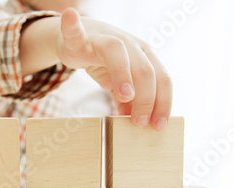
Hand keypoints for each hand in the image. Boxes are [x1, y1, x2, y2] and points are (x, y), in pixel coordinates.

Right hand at [56, 8, 172, 130]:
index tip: (158, 126)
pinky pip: (75, 31)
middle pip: (145, 69)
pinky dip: (72, 25)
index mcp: (143, 57)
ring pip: (118, 51)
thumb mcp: (117, 84)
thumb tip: (135, 123)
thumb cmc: (102, 61)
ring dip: (123, 73)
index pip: (162, 79)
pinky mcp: (80, 37)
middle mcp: (129, 45)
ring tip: (124, 94)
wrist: (80, 39)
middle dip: (146, 98)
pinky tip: (70, 16)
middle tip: (139, 122)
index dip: (162, 103)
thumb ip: (127, 102)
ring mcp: (104, 38)